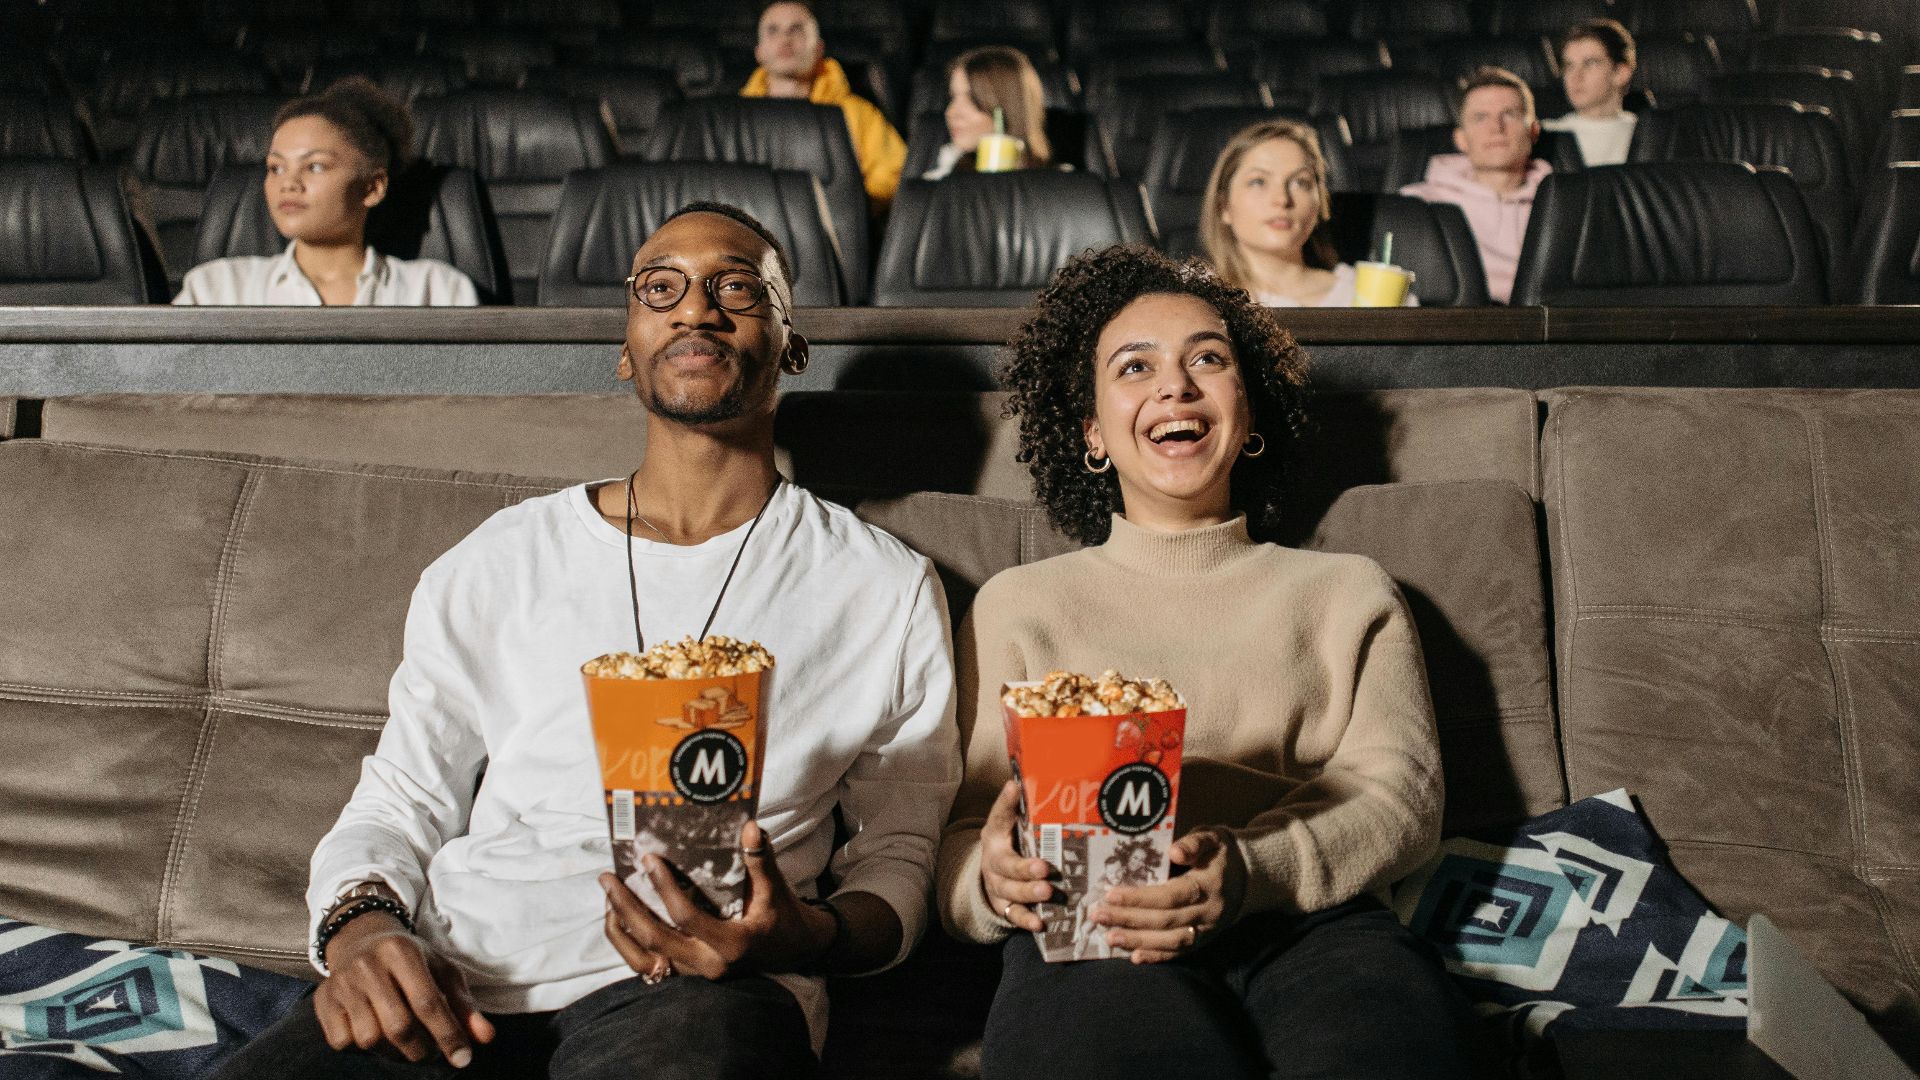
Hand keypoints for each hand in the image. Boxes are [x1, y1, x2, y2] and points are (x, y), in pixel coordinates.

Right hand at [314, 913, 494, 1065]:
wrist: (360, 939)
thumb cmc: (409, 958)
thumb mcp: (440, 969)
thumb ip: (463, 1003)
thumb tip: (485, 1038)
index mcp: (402, 952)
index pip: (428, 1002)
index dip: (448, 1034)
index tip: (463, 1058)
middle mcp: (368, 966)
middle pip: (399, 1026)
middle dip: (421, 1049)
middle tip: (431, 1052)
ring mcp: (342, 984)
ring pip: (370, 1039)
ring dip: (393, 1052)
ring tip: (405, 1044)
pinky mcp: (324, 1000)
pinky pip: (342, 1041)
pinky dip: (360, 1047)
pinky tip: (374, 1033)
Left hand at [600, 821, 836, 979]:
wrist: (795, 950)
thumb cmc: (784, 916)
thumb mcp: (776, 888)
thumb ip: (760, 859)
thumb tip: (750, 826)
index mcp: (732, 944)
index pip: (687, 917)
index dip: (665, 889)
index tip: (648, 860)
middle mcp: (710, 964)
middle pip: (655, 941)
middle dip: (627, 908)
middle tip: (608, 879)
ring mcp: (697, 973)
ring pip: (646, 959)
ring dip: (622, 930)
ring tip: (608, 899)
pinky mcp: (690, 974)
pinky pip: (650, 965)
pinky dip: (630, 945)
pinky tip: (620, 920)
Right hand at [980, 779, 1052, 932]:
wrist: (993, 872)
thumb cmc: (1013, 841)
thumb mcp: (1014, 823)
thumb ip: (1022, 806)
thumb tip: (1030, 776)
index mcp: (996, 834)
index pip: (999, 816)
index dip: (1005, 803)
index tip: (1014, 786)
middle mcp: (993, 860)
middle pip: (1005, 865)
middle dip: (1024, 868)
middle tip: (1044, 868)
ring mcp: (996, 885)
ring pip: (1009, 891)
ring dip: (1028, 892)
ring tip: (1047, 892)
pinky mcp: (1002, 905)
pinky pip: (1013, 915)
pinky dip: (1026, 920)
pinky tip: (1041, 923)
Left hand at [1092, 828, 1246, 963]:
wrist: (1251, 877)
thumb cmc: (1222, 853)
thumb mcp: (1212, 838)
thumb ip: (1194, 842)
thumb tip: (1174, 851)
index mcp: (1209, 884)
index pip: (1171, 895)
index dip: (1140, 898)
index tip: (1111, 895)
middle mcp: (1209, 912)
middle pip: (1166, 921)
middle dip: (1130, 920)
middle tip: (1098, 915)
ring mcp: (1208, 930)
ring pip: (1171, 942)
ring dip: (1138, 941)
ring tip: (1109, 937)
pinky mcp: (1205, 941)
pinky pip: (1180, 953)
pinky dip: (1156, 957)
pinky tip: (1134, 957)